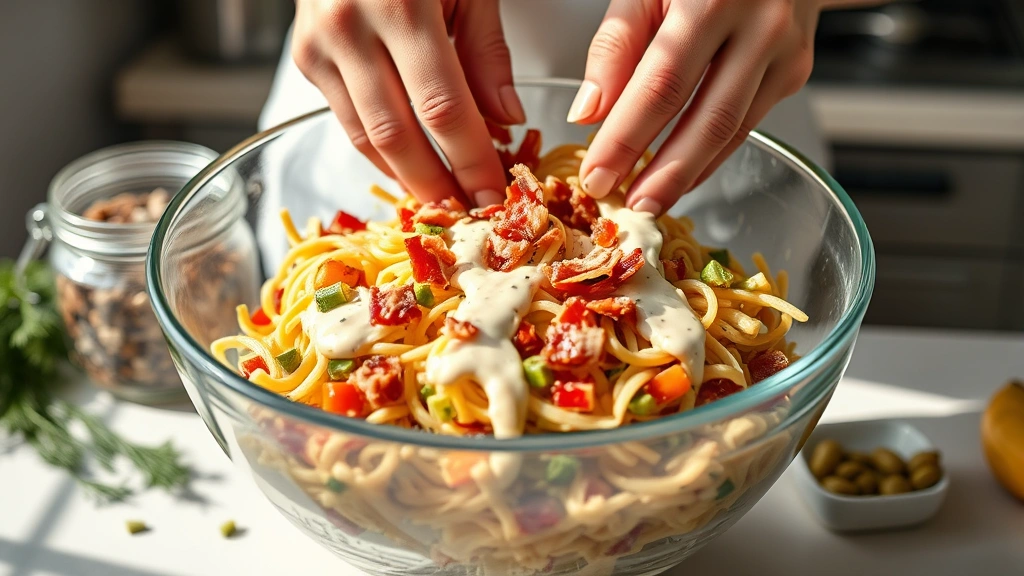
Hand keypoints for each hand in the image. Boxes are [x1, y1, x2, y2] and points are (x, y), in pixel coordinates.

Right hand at [292, 0, 523, 205]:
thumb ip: (486, 51)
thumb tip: (506, 119)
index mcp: (401, 3)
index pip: (443, 107)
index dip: (470, 159)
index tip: (495, 193)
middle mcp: (350, 26)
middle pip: (397, 134)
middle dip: (437, 184)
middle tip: (470, 214)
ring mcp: (319, 44)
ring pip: (365, 138)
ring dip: (408, 178)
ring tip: (445, 201)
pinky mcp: (305, 57)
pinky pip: (347, 121)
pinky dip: (381, 151)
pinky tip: (412, 168)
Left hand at [570, 0, 821, 213]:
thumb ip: (617, 44)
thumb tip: (589, 114)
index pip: (662, 85)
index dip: (626, 138)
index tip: (596, 176)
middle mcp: (760, 25)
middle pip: (708, 120)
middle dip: (663, 174)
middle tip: (627, 208)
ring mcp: (785, 51)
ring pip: (733, 131)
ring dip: (688, 175)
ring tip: (649, 201)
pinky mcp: (795, 70)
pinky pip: (747, 124)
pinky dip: (711, 156)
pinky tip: (682, 174)